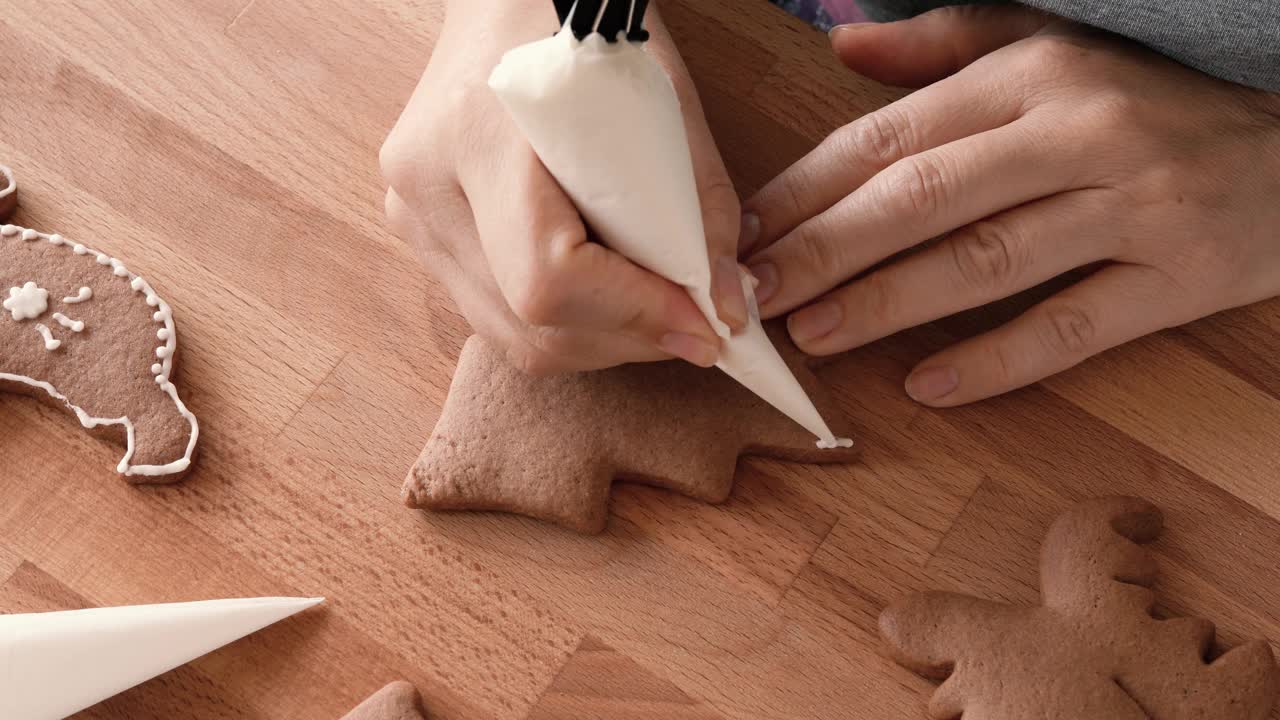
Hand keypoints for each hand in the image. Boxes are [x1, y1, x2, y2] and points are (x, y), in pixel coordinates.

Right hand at [380, 0, 745, 373]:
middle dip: (627, 339)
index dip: (634, 314)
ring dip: (599, 342)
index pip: (548, 276)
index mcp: (476, 135)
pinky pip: (495, 315)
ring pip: (510, 336)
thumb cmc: (585, 27)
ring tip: (658, 311)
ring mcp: (413, 216)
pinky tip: (610, 297)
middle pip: (530, 323)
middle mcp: (426, 187)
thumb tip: (722, 308)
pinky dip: (565, 325)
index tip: (704, 322)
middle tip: (697, 325)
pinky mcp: (422, 235)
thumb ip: (698, 205)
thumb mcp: (659, 97)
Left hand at [742, 5, 1279, 404]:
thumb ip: (945, 45)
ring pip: (988, 262)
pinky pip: (1074, 328)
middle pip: (926, 198)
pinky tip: (926, 385)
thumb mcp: (1052, 50)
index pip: (894, 135)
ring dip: (889, 303)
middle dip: (828, 251)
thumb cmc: (1147, 102)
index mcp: (1036, 76)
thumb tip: (843, 46)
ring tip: (814, 336)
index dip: (809, 188)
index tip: (745, 233)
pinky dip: (997, 361)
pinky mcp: (1179, 280)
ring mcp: (1133, 209)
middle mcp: (1080, 134)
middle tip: (757, 295)